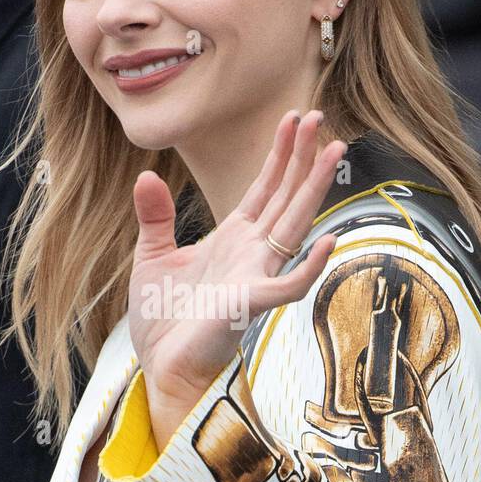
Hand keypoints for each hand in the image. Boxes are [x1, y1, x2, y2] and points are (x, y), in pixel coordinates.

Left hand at [127, 109, 346, 447]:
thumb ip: (155, 217)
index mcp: (232, 239)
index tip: (293, 119)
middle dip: (301, 156)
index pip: (264, 188)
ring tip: (333, 151)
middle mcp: (251, 252)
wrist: (162, 366)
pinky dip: (309, 265)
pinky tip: (328, 239)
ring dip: (314, 188)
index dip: (279, 154)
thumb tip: (147, 176)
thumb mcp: (151, 258)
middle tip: (318, 115)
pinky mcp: (250, 303)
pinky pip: (289, 285)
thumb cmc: (163, 321)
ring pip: (294, 224)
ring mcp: (255, 275)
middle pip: (285, 195)